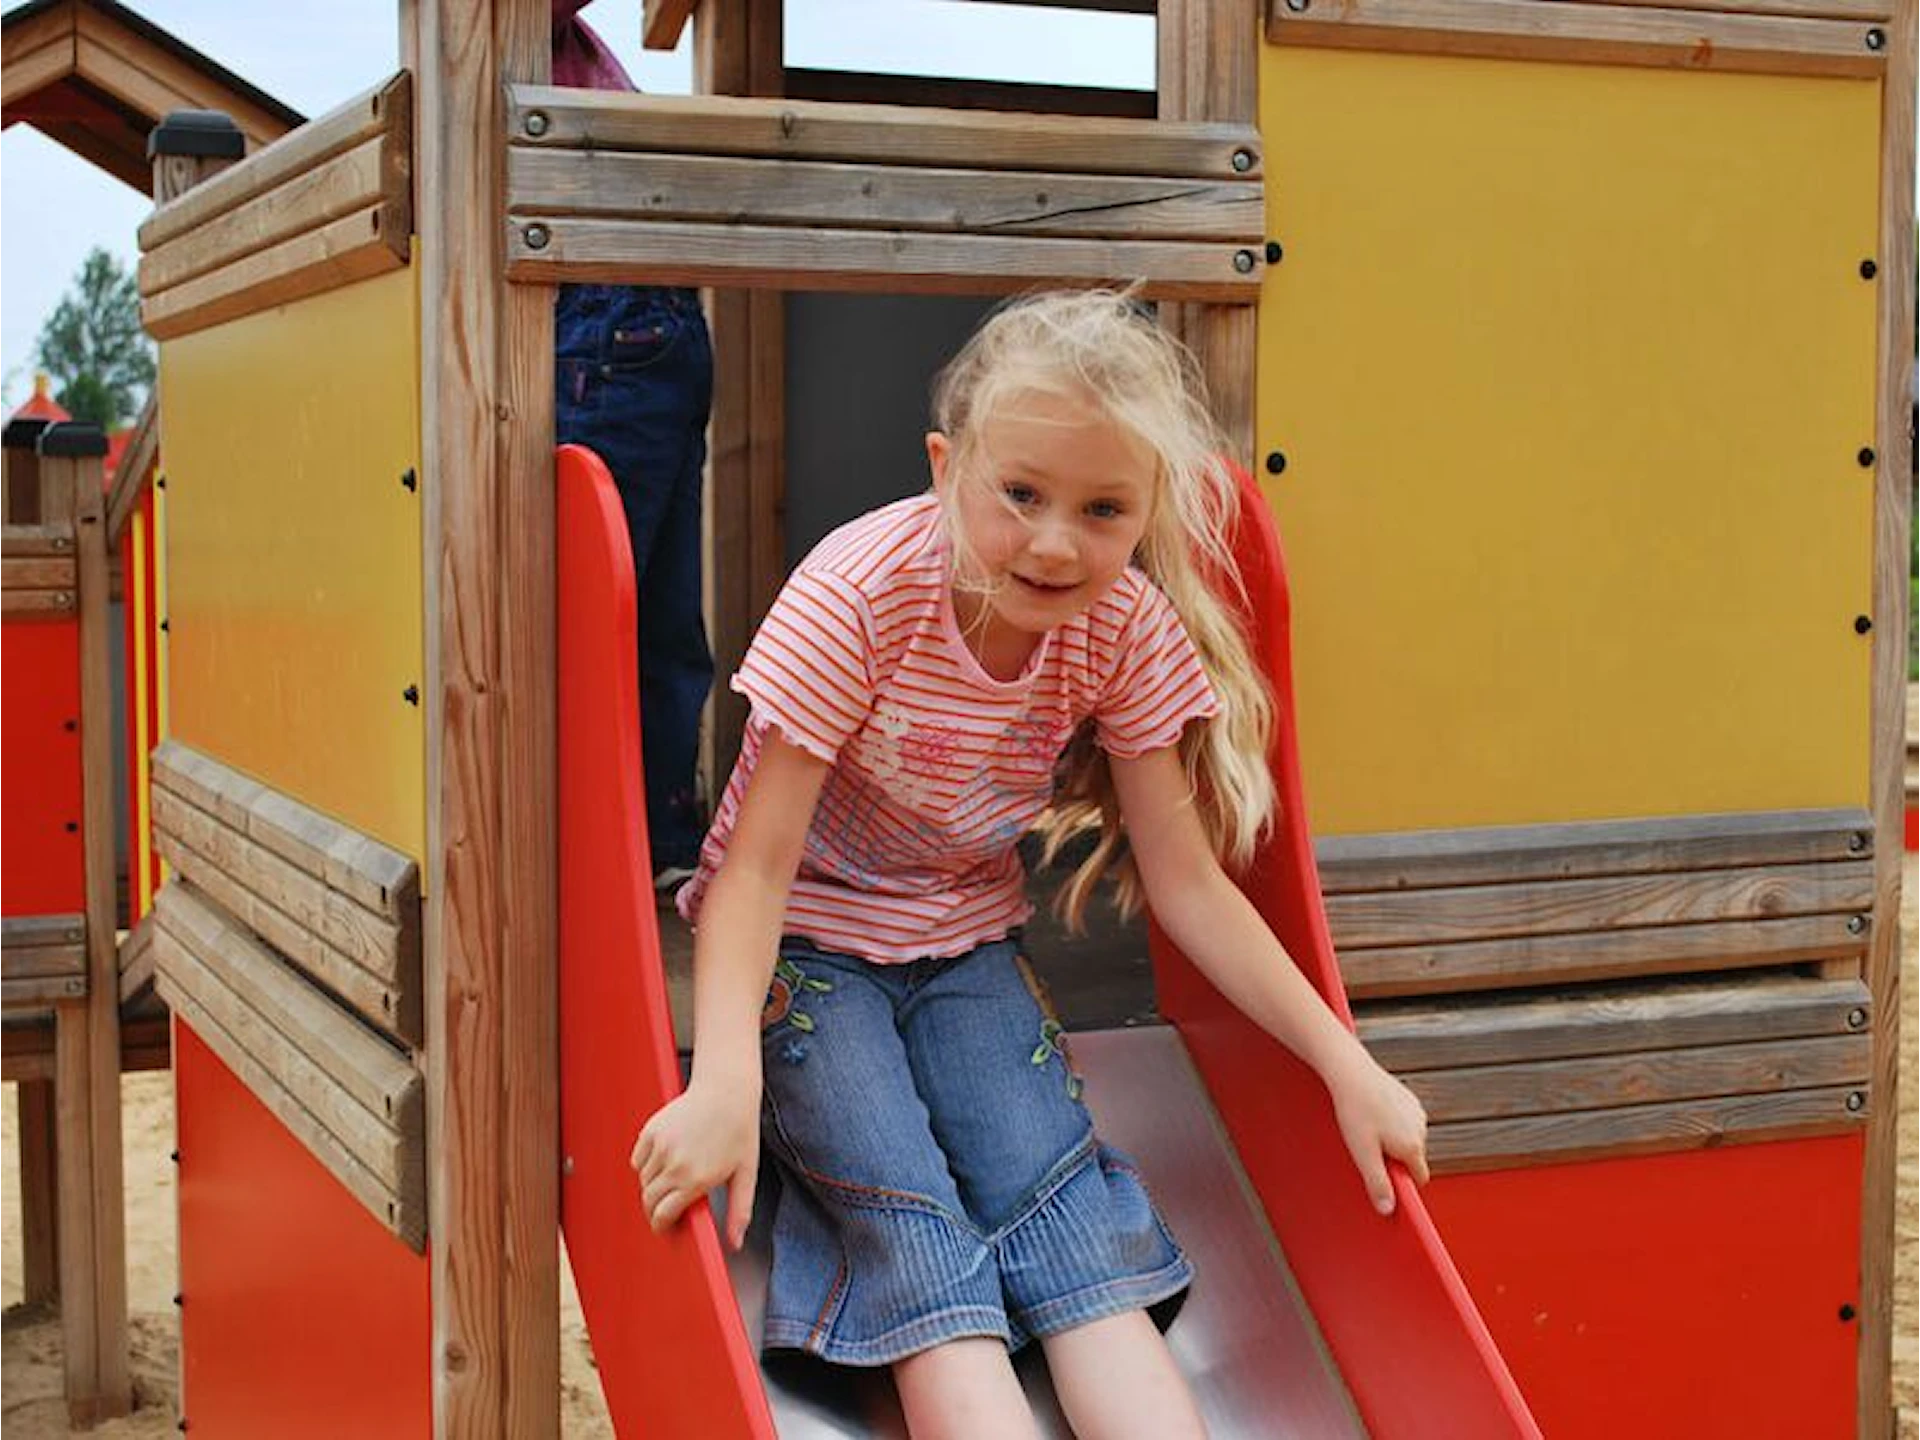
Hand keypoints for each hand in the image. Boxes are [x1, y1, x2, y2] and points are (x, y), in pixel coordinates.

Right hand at [630, 1078, 760, 1248]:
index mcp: (696, 1180)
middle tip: (669, 1209)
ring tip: (672, 1181)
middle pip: (648, 1201)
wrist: (727, 1090)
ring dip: (653, 1187)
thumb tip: (736, 1243)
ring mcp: (660, 1146)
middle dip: (655, 1210)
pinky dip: (645, 1166)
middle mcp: (674, 1165)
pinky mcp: (651, 1130)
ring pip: (643, 1181)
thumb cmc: (740, 1131)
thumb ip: (739, 1211)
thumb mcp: (746, 1174)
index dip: (662, 1227)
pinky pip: (637, 1160)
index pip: (662, 1216)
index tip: (667, 1228)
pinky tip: (664, 1161)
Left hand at [1327, 1048, 1429, 1215]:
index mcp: (1413, 1146)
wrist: (1350, 1071)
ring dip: (1391, 1140)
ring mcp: (1416, 1112)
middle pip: (1412, 1159)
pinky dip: (1390, 1122)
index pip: (1419, 1178)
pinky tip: (1371, 1113)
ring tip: (1366, 1127)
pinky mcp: (1408, 1098)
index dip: (1401, 1183)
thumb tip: (1387, 1209)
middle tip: (1367, 1148)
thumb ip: (1377, 1183)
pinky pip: (1403, 1121)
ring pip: (1407, 1139)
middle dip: (1393, 1159)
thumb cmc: (1355, 1110)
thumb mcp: (1362, 1153)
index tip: (1384, 1181)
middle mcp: (1420, 1129)